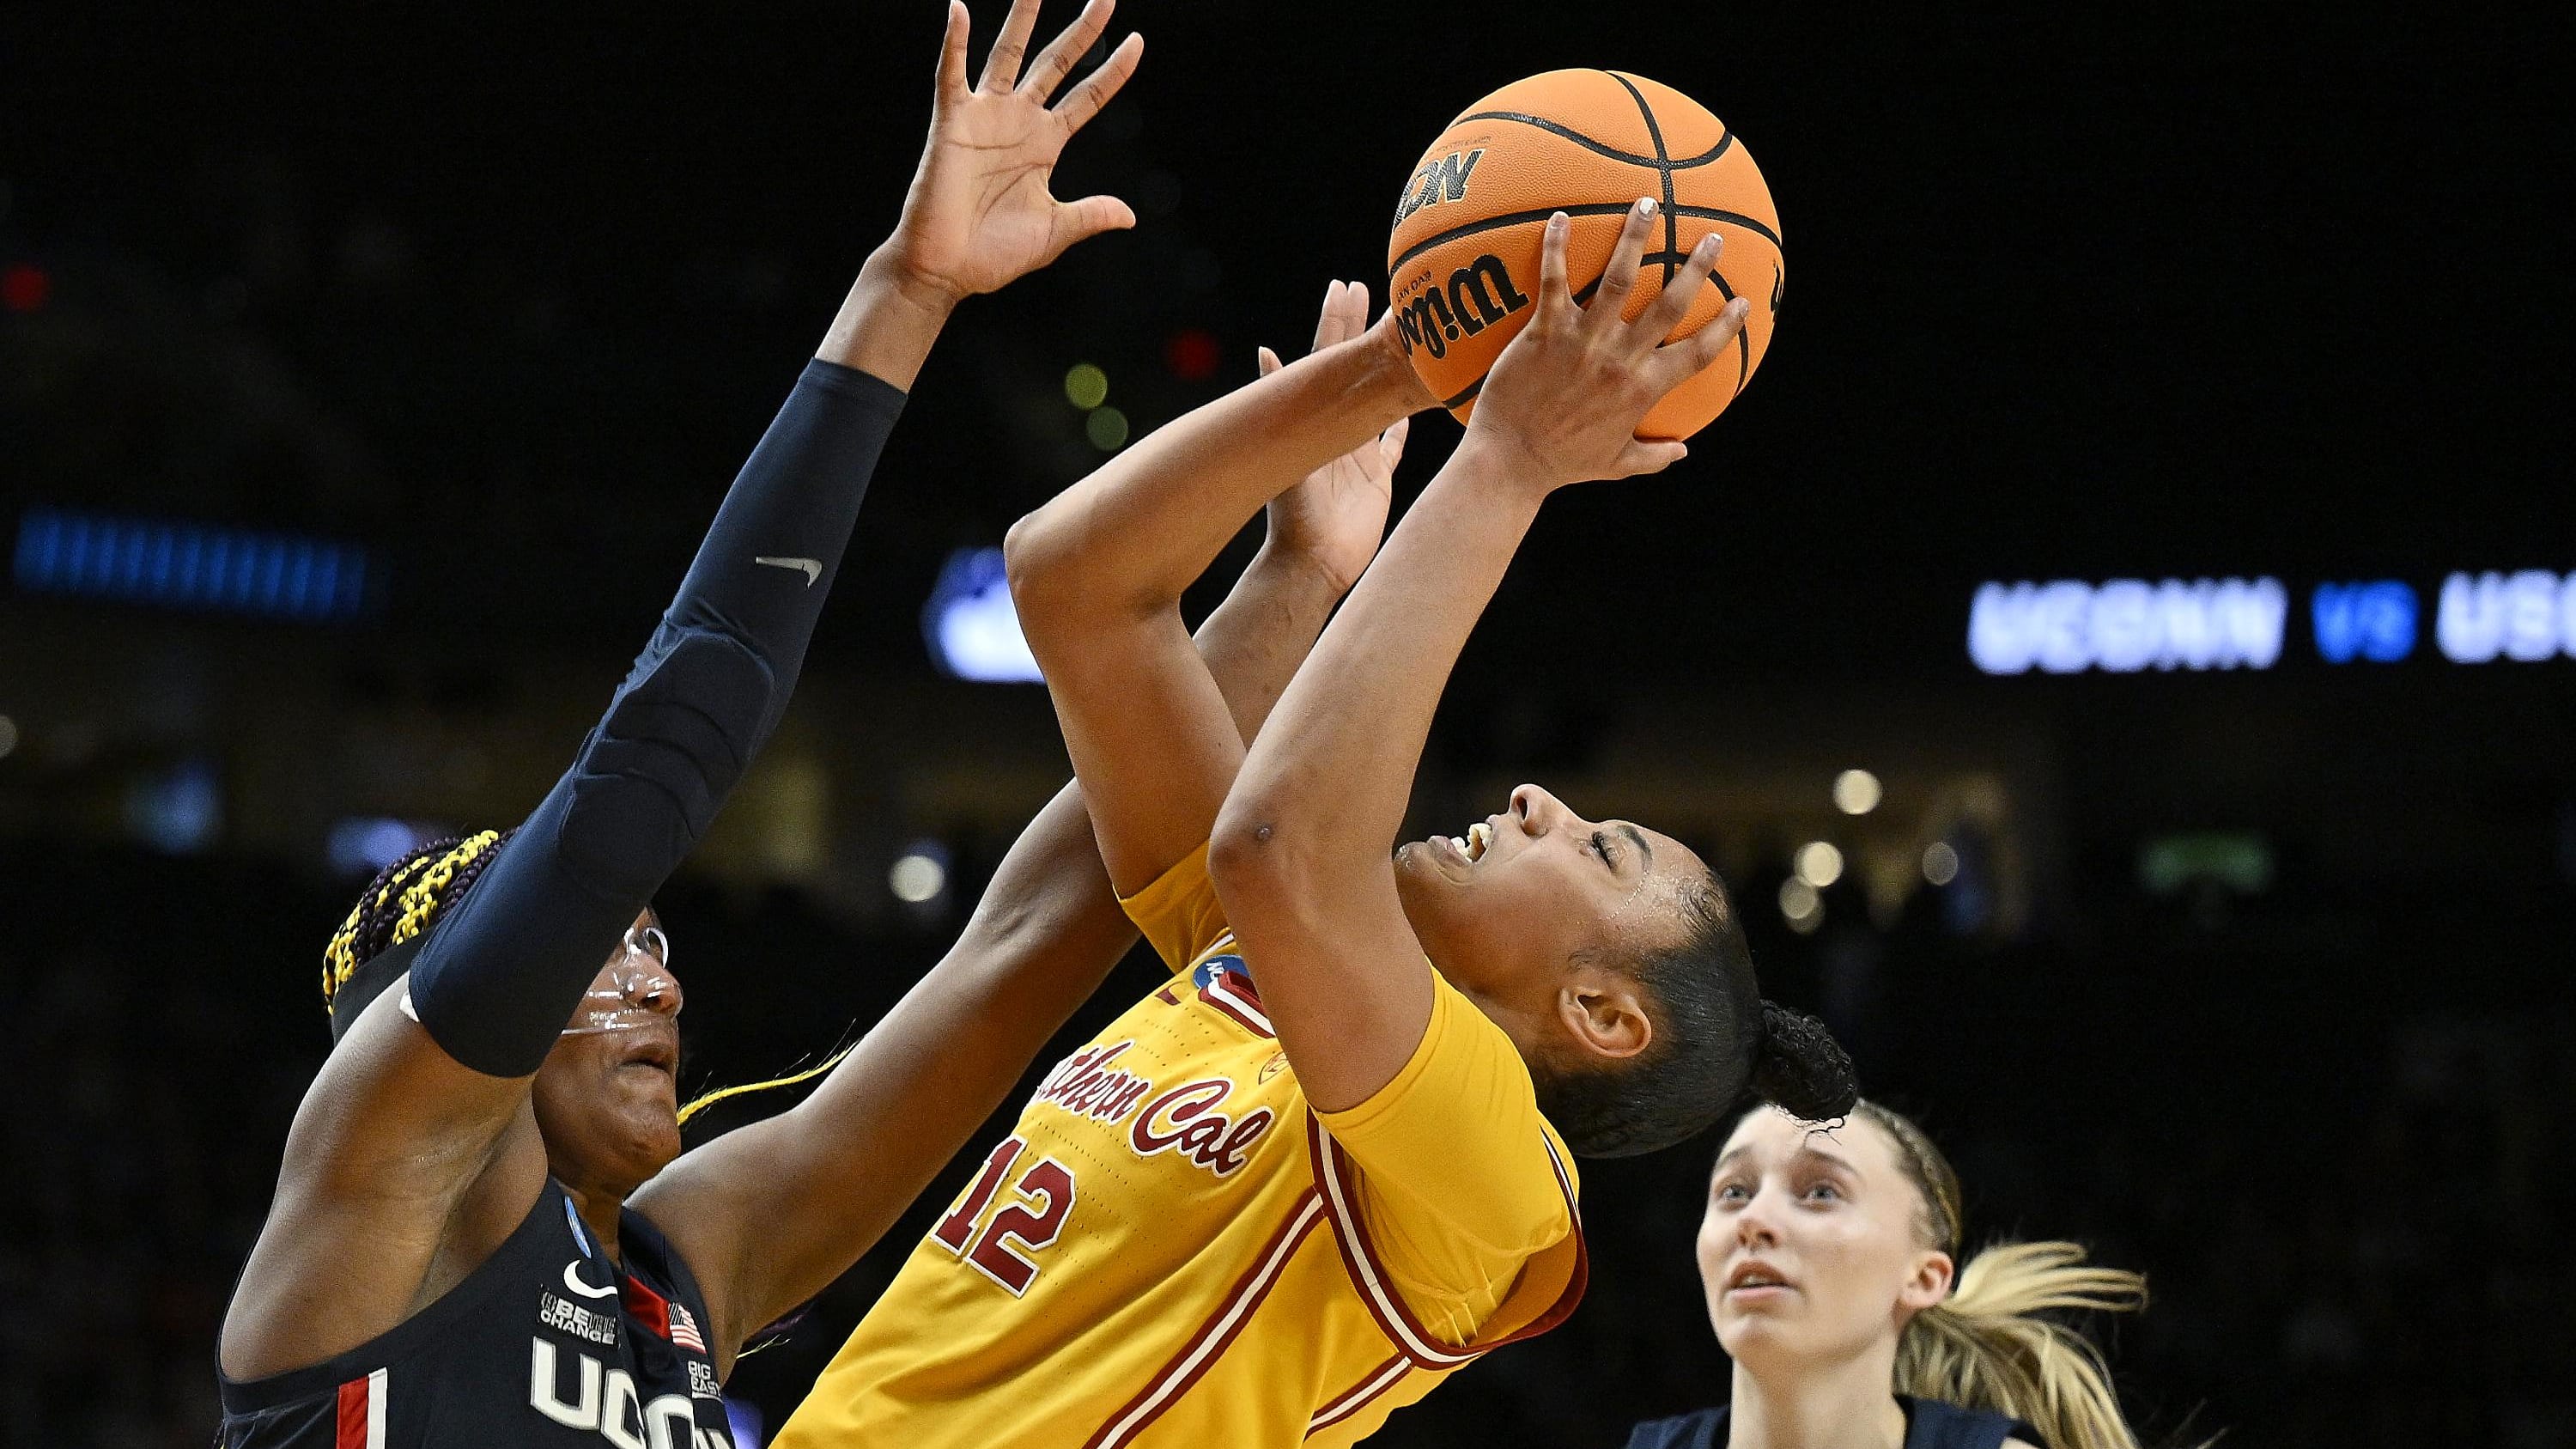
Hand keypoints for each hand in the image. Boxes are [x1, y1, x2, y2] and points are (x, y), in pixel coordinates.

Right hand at [877, 0, 1144, 307]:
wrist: (948, 270)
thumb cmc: (993, 254)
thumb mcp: (1054, 232)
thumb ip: (1090, 215)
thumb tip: (1130, 214)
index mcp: (1045, 145)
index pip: (1088, 97)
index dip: (1113, 71)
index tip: (1138, 42)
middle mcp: (1018, 122)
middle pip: (1057, 64)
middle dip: (1083, 30)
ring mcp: (985, 118)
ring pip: (1008, 56)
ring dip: (1023, 19)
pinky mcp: (952, 123)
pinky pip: (952, 75)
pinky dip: (954, 44)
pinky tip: (960, 11)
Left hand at [1258, 281, 1406, 592]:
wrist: (1311, 565)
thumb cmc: (1295, 518)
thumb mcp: (1288, 456)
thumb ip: (1279, 408)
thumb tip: (1265, 351)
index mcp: (1317, 419)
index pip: (1328, 358)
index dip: (1338, 321)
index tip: (1347, 284)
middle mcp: (1338, 429)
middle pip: (1357, 369)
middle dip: (1367, 330)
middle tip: (1383, 291)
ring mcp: (1358, 454)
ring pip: (1381, 401)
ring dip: (1393, 370)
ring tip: (1409, 337)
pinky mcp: (1377, 479)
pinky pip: (1394, 446)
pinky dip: (1404, 426)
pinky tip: (1419, 406)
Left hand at [1460, 198, 1751, 493]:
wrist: (1510, 462)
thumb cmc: (1562, 465)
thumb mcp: (1616, 464)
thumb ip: (1653, 456)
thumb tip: (1683, 452)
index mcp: (1643, 389)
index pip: (1698, 353)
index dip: (1725, 327)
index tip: (1743, 302)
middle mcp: (1620, 359)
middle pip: (1668, 304)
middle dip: (1696, 268)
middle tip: (1712, 238)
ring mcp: (1583, 342)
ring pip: (1617, 279)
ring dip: (1635, 238)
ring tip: (1648, 203)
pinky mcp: (1544, 333)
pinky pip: (1554, 282)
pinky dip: (1557, 248)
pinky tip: (1562, 217)